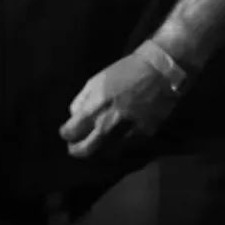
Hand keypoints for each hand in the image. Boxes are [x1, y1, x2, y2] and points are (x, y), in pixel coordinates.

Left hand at [59, 46, 182, 159]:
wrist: (159, 72)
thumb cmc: (125, 71)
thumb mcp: (97, 80)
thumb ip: (82, 100)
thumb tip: (74, 116)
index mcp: (95, 107)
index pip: (72, 131)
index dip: (66, 134)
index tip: (65, 132)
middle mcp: (109, 124)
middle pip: (86, 150)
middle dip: (76, 150)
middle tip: (74, 148)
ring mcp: (127, 133)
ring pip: (105, 153)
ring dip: (97, 151)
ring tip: (92, 148)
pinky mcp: (143, 136)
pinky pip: (125, 147)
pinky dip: (116, 146)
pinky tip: (112, 142)